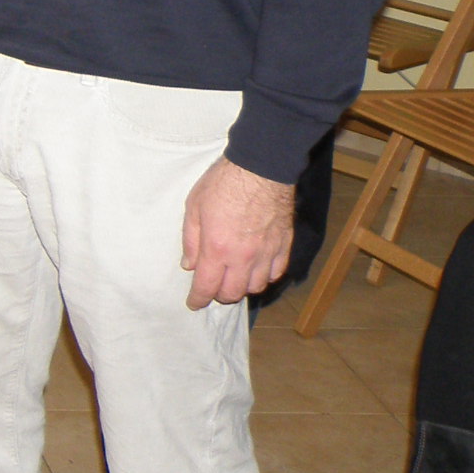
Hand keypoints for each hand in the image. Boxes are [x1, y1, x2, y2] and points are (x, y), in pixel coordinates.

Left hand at [180, 158, 294, 308]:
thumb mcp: (194, 206)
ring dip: (242, 286)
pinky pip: (276, 273)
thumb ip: (190, 239)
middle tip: (212, 287)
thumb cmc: (222, 184)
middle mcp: (243, 257)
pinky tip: (257, 269)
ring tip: (234, 277)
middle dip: (219, 295)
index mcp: (217, 249)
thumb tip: (189, 264)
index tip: (193, 303)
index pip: (206, 287)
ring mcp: (266, 253)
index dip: (198, 299)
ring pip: (256, 286)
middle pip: (232, 293)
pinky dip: (265, 276)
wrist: (260, 169)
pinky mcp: (284, 246)